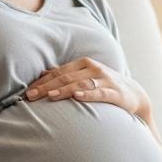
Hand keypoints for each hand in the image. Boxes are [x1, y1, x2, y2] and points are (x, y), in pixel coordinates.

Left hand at [25, 57, 151, 120]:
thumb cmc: (105, 85)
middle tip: (31, 97)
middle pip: (66, 78)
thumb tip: (43, 72)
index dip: (42, 82)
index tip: (27, 92)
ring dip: (64, 90)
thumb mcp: (86, 77)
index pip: (59, 72)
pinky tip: (77, 97)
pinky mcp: (115, 92)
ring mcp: (105, 80)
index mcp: (84, 64)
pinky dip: (88, 94)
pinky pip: (99, 93)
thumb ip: (66, 74)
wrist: (134, 94)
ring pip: (80, 84)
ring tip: (50, 96)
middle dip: (47, 87)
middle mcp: (94, 68)